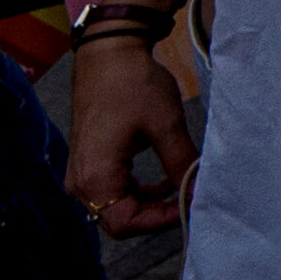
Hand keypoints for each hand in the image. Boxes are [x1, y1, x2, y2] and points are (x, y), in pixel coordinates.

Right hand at [62, 23, 188, 229]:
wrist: (109, 56)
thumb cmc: (133, 86)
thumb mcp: (166, 125)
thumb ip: (182, 163)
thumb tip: (199, 190)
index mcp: (95, 177)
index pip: (124, 223)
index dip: (159, 221)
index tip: (190, 207)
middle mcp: (81, 182)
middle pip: (118, 220)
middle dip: (156, 215)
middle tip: (190, 200)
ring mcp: (82, 172)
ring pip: (117, 207)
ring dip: (150, 204)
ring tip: (183, 188)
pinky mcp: (90, 162)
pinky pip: (114, 191)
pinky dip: (140, 191)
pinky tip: (165, 178)